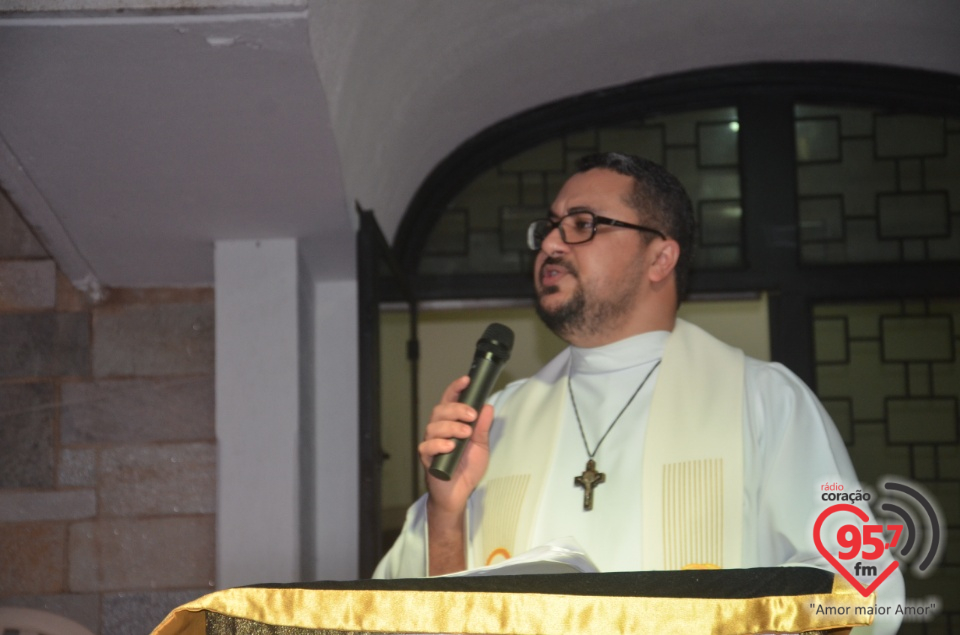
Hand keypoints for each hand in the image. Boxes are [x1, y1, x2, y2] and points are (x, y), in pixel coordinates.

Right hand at [419, 375, 493, 517]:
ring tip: (465, 433)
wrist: (458, 494)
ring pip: (433, 426)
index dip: (456, 389)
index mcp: (451, 424)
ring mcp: (431, 444)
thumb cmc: (466, 468)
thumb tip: (488, 407)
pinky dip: (439, 444)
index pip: (450, 401)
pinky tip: (450, 447)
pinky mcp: (427, 459)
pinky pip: (427, 447)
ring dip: (451, 427)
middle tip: (472, 416)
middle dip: (456, 409)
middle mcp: (439, 430)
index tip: (466, 380)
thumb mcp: (481, 446)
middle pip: (440, 410)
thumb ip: (483, 427)